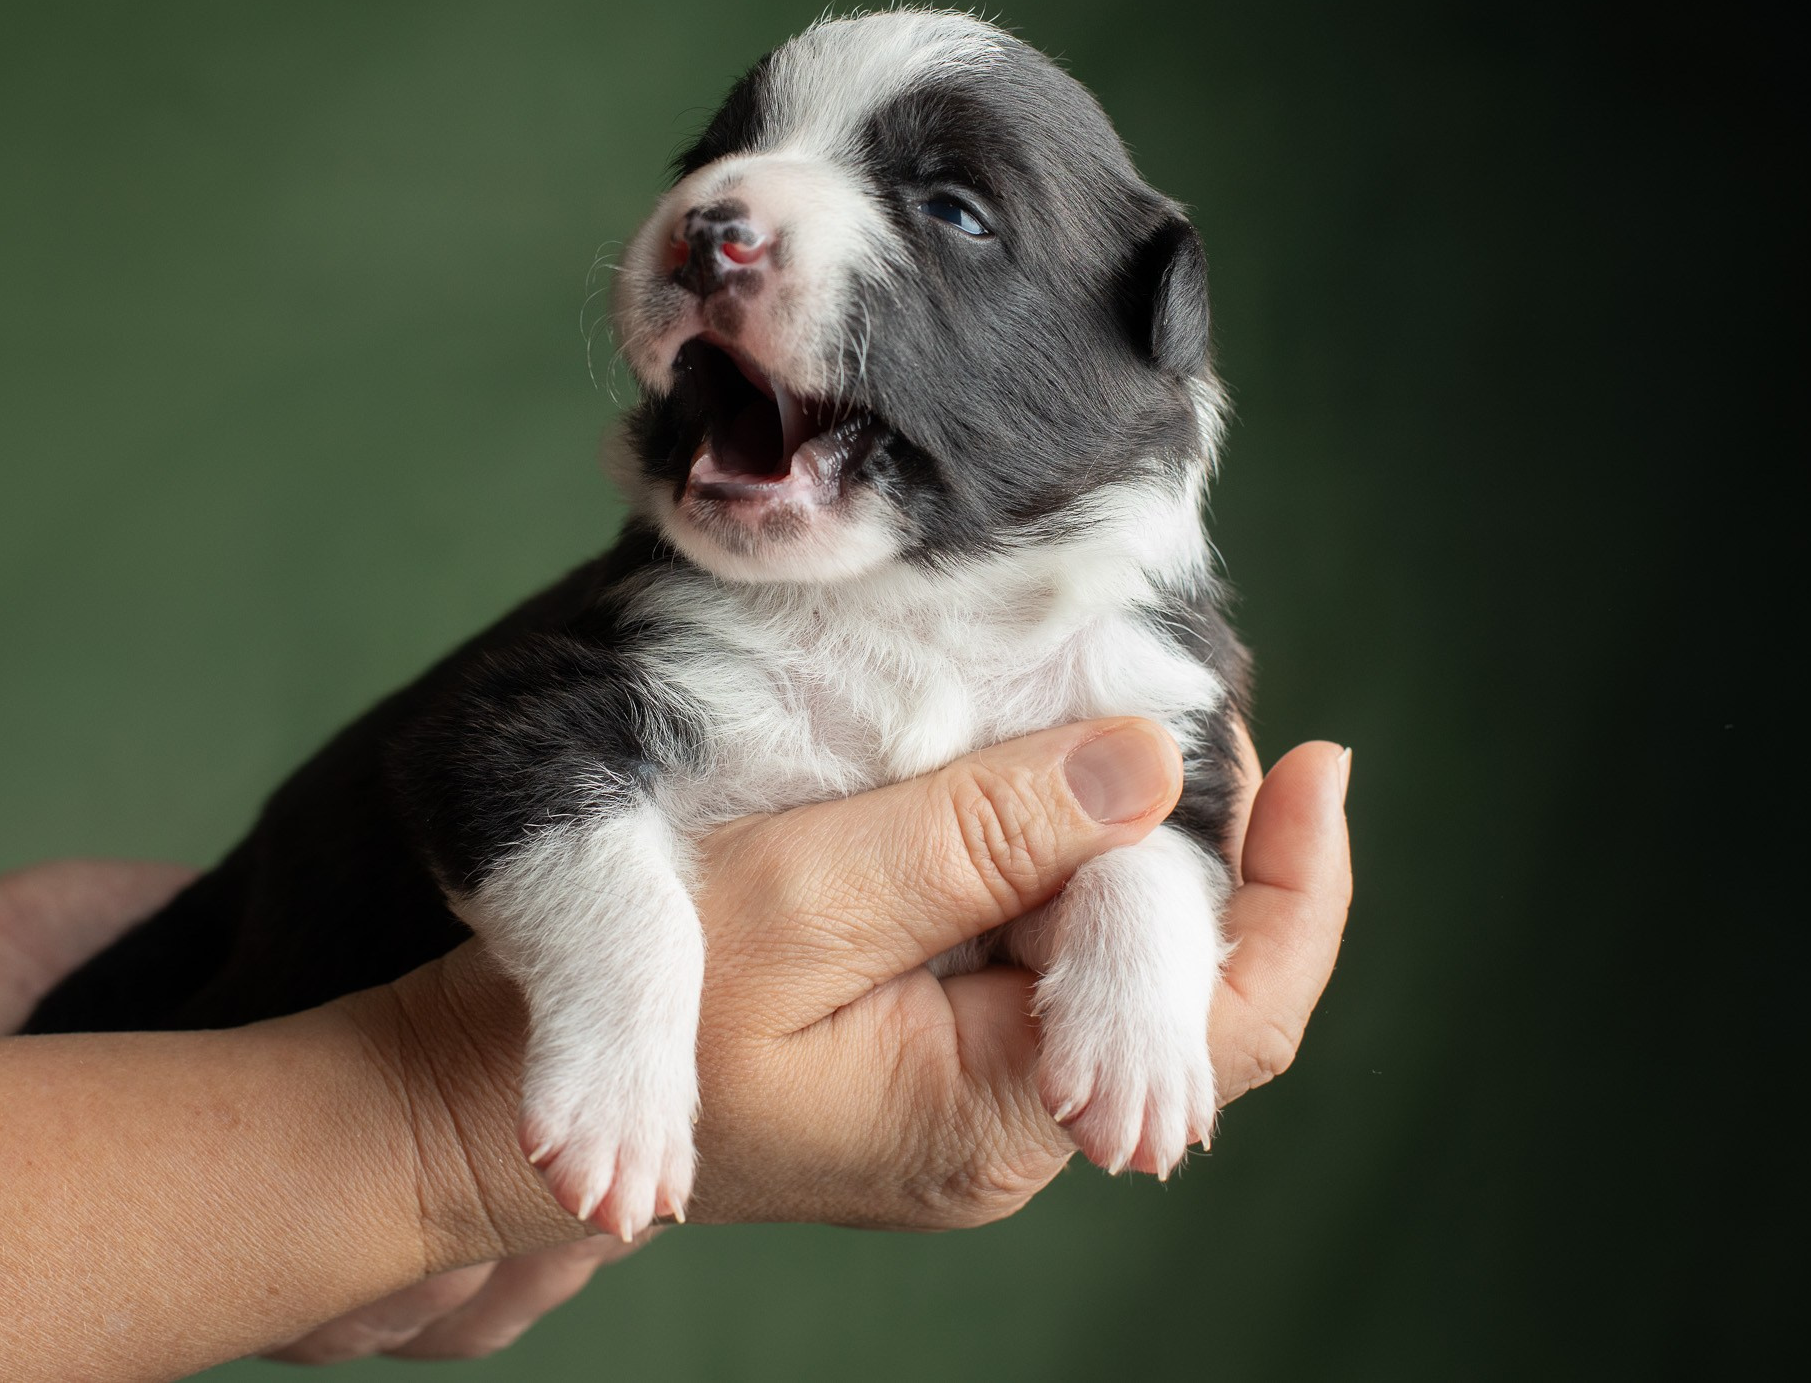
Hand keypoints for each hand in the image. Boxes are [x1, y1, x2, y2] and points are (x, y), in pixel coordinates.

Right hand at [377, 717, 1353, 1256]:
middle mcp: (1005, 1124)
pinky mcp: (919, 1048)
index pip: (1212, 1021)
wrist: (489, 1099)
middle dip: (1208, 836)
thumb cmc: (635, 1001)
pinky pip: (1031, 950)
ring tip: (1123, 709)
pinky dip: (1049, 856)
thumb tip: (1149, 766)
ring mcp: (963, 1090)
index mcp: (996, 1110)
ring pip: (1102, 954)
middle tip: (1204, 687)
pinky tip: (1037, 774)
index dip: (1291, 892)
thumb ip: (982, 834)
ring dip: (1121, 836)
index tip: (1321, 758)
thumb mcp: (806, 893)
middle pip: (1181, 984)